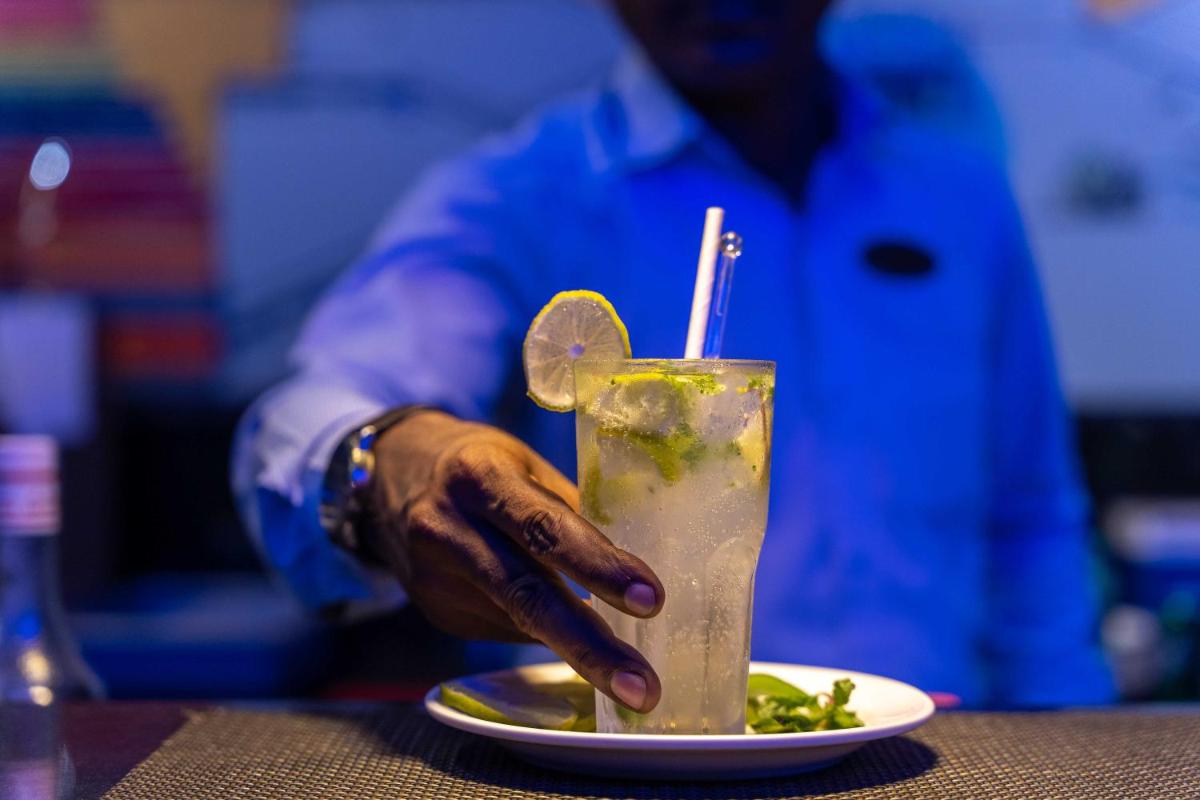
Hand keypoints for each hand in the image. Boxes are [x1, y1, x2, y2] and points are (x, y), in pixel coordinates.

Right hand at [366, 409, 664, 711]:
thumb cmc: (480, 463)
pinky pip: (503, 627)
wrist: (391, 473)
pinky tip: (565, 630)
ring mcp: (433, 577)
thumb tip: (629, 563)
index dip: (598, 566)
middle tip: (642, 687)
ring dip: (580, 653)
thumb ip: (567, 510)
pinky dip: (542, 632)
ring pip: (519, 622)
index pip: (544, 528)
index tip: (650, 598)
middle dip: (590, 647)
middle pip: (526, 595)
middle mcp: (448, 529)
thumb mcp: (522, 464)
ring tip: (631, 683)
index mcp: (479, 477)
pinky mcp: (434, 609)